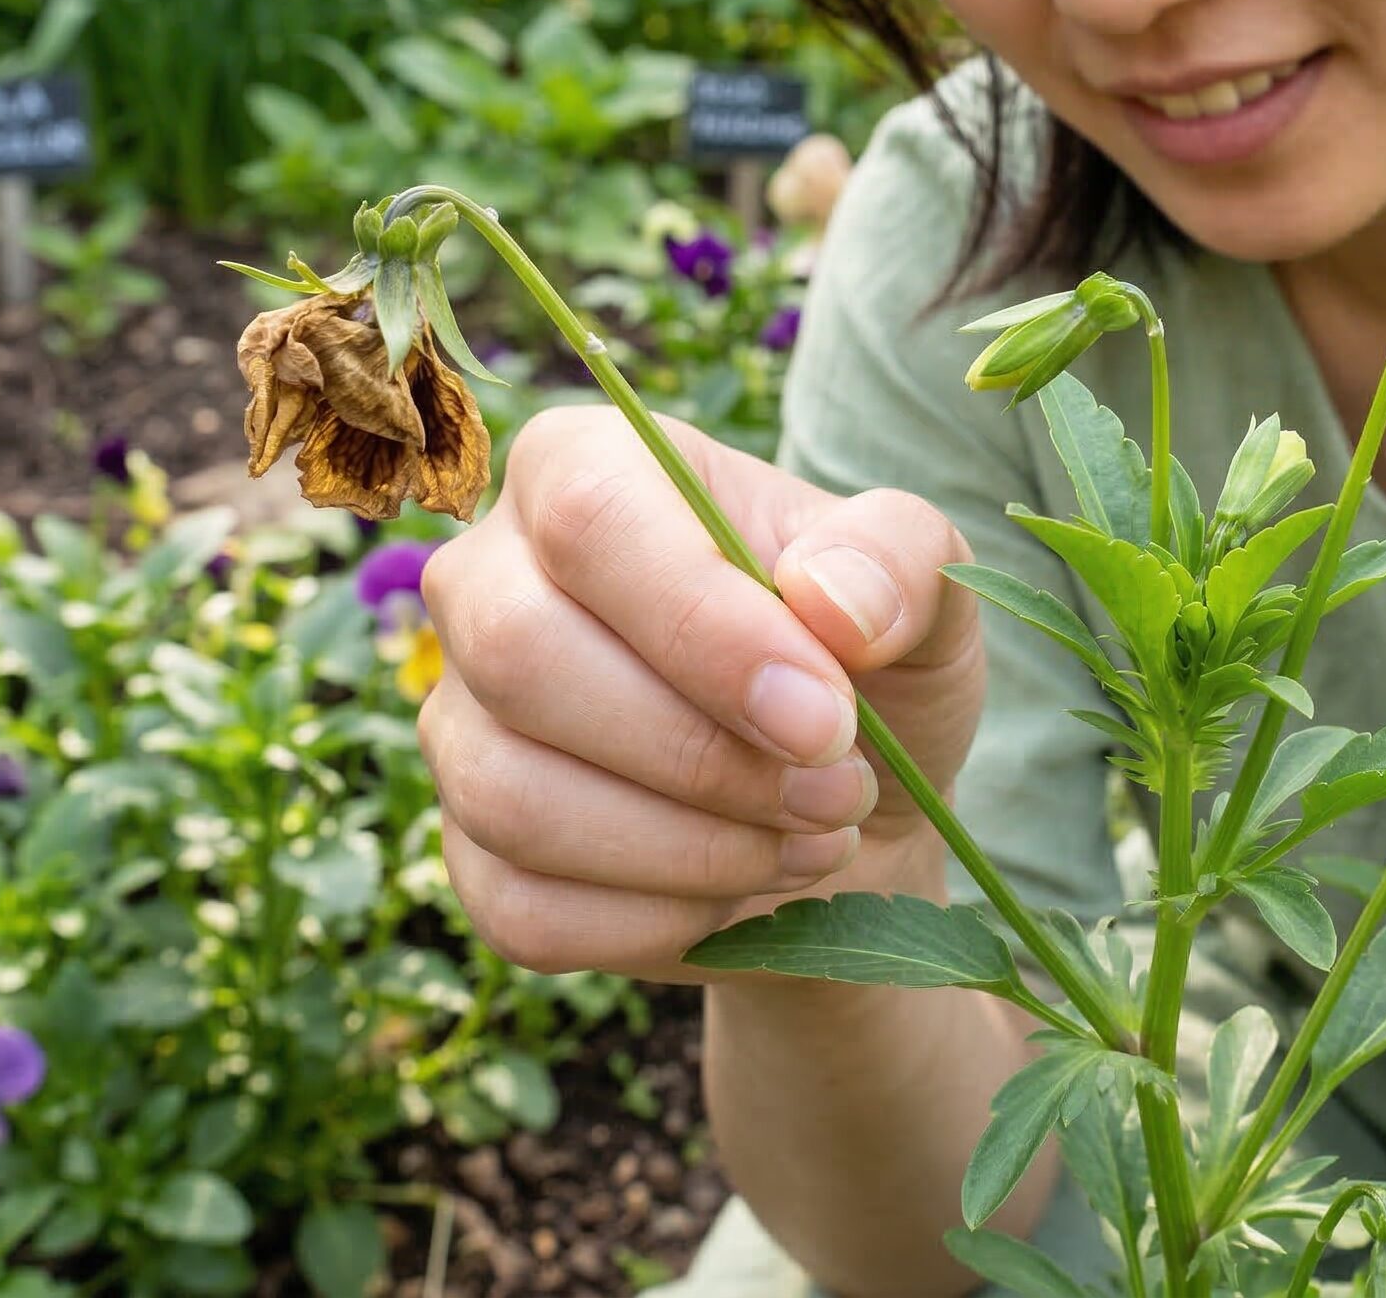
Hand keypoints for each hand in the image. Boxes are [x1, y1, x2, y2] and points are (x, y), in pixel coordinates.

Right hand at [416, 402, 985, 981]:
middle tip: (839, 789)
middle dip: (703, 753)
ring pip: (514, 795)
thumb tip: (830, 598)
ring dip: (693, 846)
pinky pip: (525, 908)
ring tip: (814, 836)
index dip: (703, 629)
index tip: (825, 717)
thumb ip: (899, 557)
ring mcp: (462, 718)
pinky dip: (661, 919)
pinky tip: (745, 886)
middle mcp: (488, 579)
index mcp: (584, 466)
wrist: (850, 801)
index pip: (591, 521)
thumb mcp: (924, 585)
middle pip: (523, 655)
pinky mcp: (470, 852)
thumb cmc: (873, 661)